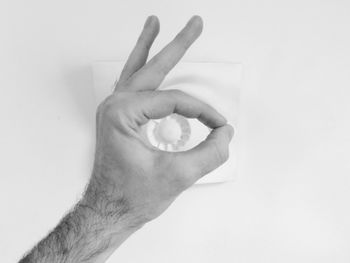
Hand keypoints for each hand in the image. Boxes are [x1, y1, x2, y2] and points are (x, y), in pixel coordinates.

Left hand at [83, 15, 233, 227]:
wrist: (109, 212)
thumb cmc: (132, 197)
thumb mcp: (178, 176)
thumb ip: (210, 153)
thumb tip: (226, 133)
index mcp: (123, 113)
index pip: (173, 100)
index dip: (202, 111)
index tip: (219, 124)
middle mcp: (115, 106)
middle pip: (152, 68)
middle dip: (176, 45)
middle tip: (195, 23)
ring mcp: (115, 111)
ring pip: (136, 70)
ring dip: (149, 47)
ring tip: (154, 24)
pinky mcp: (120, 118)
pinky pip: (132, 85)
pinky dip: (140, 69)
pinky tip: (145, 60)